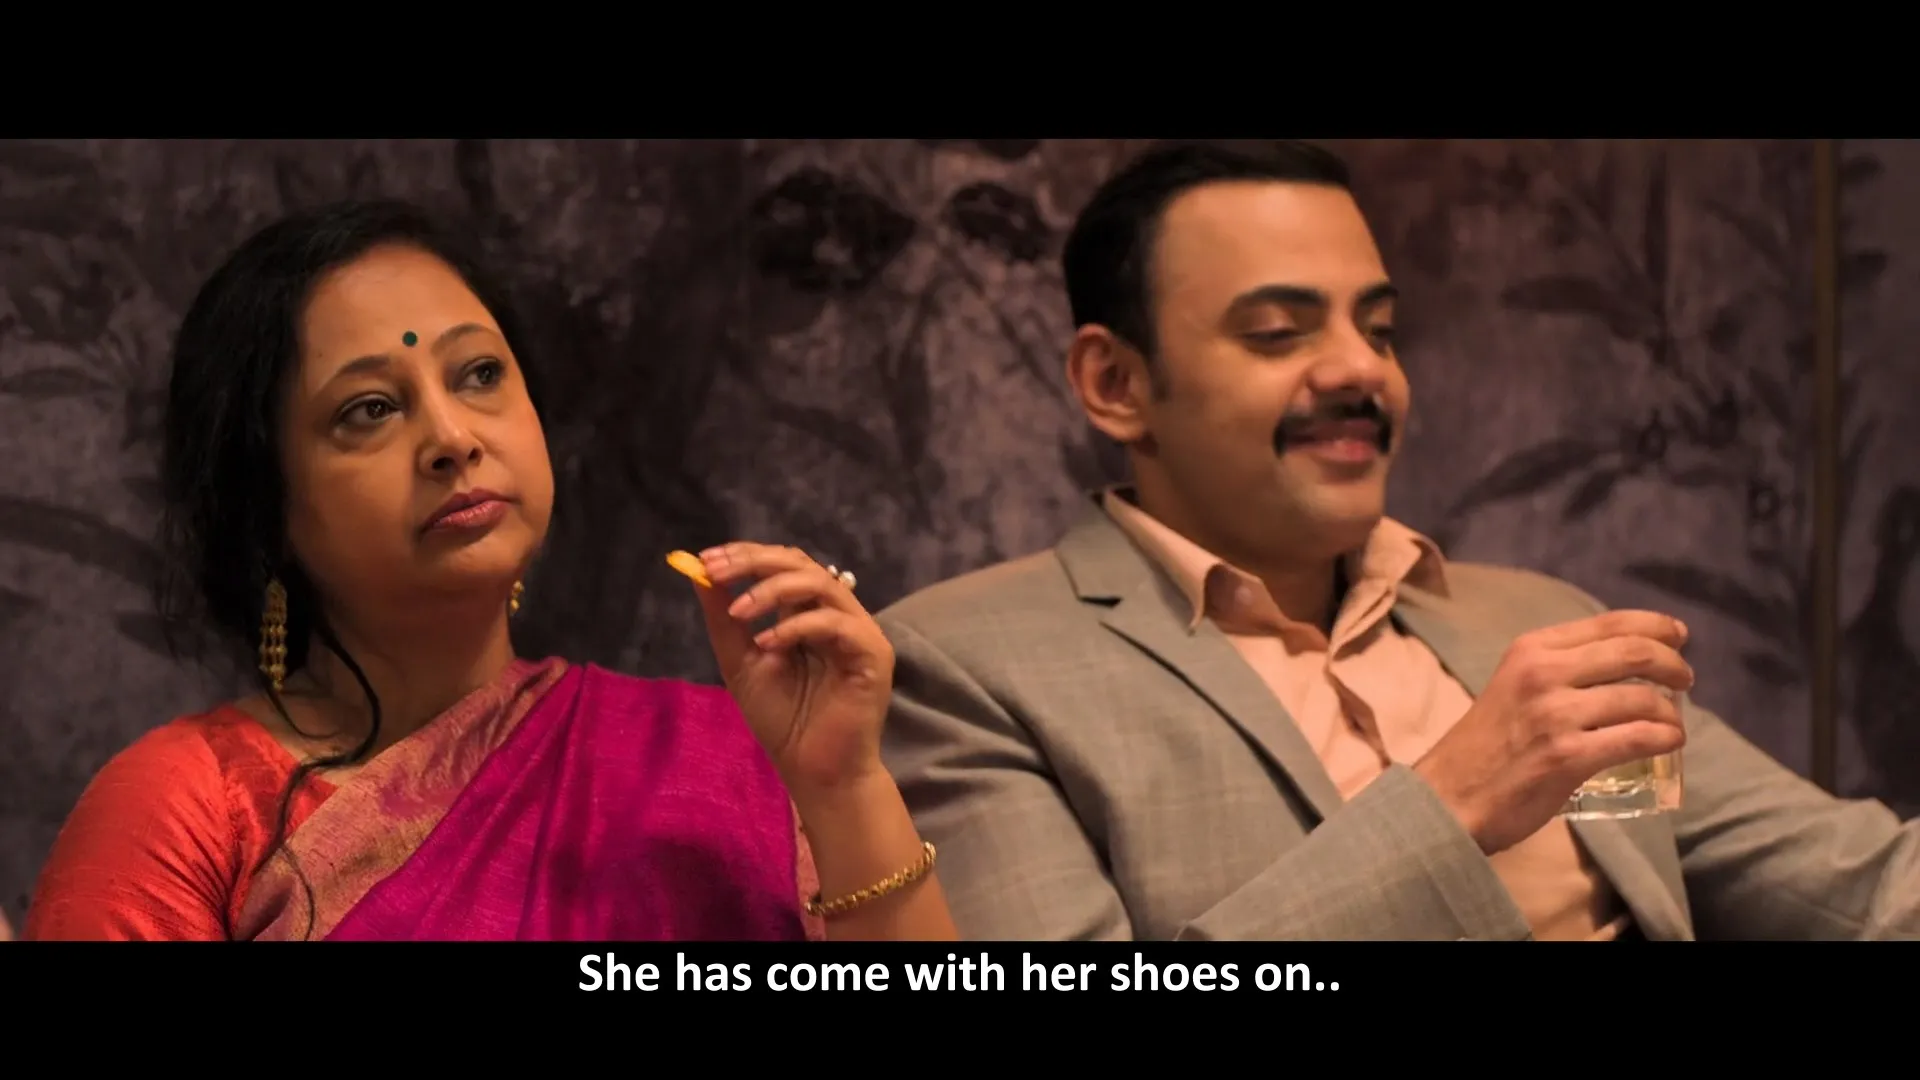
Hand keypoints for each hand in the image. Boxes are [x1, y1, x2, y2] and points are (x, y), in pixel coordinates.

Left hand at [688, 542, 894, 796]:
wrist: (814, 771)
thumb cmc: (783, 721)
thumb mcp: (741, 662)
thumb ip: (725, 619)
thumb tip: (699, 571)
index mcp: (808, 613)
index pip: (783, 565)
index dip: (746, 556)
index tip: (706, 561)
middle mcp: (837, 614)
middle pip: (801, 563)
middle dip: (754, 562)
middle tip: (717, 571)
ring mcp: (858, 631)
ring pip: (820, 583)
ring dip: (772, 590)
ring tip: (739, 612)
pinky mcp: (873, 652)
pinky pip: (835, 623)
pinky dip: (797, 626)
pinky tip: (767, 644)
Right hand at [1413, 609, 1692, 853]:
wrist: (1448, 797)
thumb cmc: (1483, 747)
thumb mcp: (1512, 686)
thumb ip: (1556, 671)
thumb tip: (1621, 665)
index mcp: (1530, 650)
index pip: (1610, 623)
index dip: (1656, 626)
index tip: (1678, 636)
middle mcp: (1543, 673)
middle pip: (1635, 653)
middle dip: (1674, 665)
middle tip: (1686, 680)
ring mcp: (1556, 715)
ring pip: (1643, 699)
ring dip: (1672, 712)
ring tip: (1674, 724)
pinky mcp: (1569, 756)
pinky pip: (1638, 738)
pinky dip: (1666, 738)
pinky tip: (1670, 743)